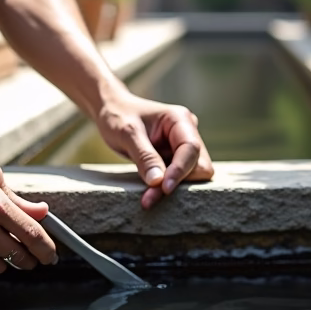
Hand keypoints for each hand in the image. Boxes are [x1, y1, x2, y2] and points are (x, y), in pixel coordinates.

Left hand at [96, 92, 213, 207]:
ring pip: (192, 175)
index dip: (180, 170)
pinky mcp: (174, 159)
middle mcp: (187, 132)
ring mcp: (182, 147)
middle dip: (180, 182)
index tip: (165, 188)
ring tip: (148, 198)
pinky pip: (179, 178)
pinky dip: (165, 187)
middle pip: (199, 165)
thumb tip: (158, 181)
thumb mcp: (127, 133)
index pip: (191, 148)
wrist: (111, 111)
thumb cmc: (118, 116)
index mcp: (180, 120)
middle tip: (151, 197)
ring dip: (172, 188)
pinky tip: (149, 193)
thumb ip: (144, 156)